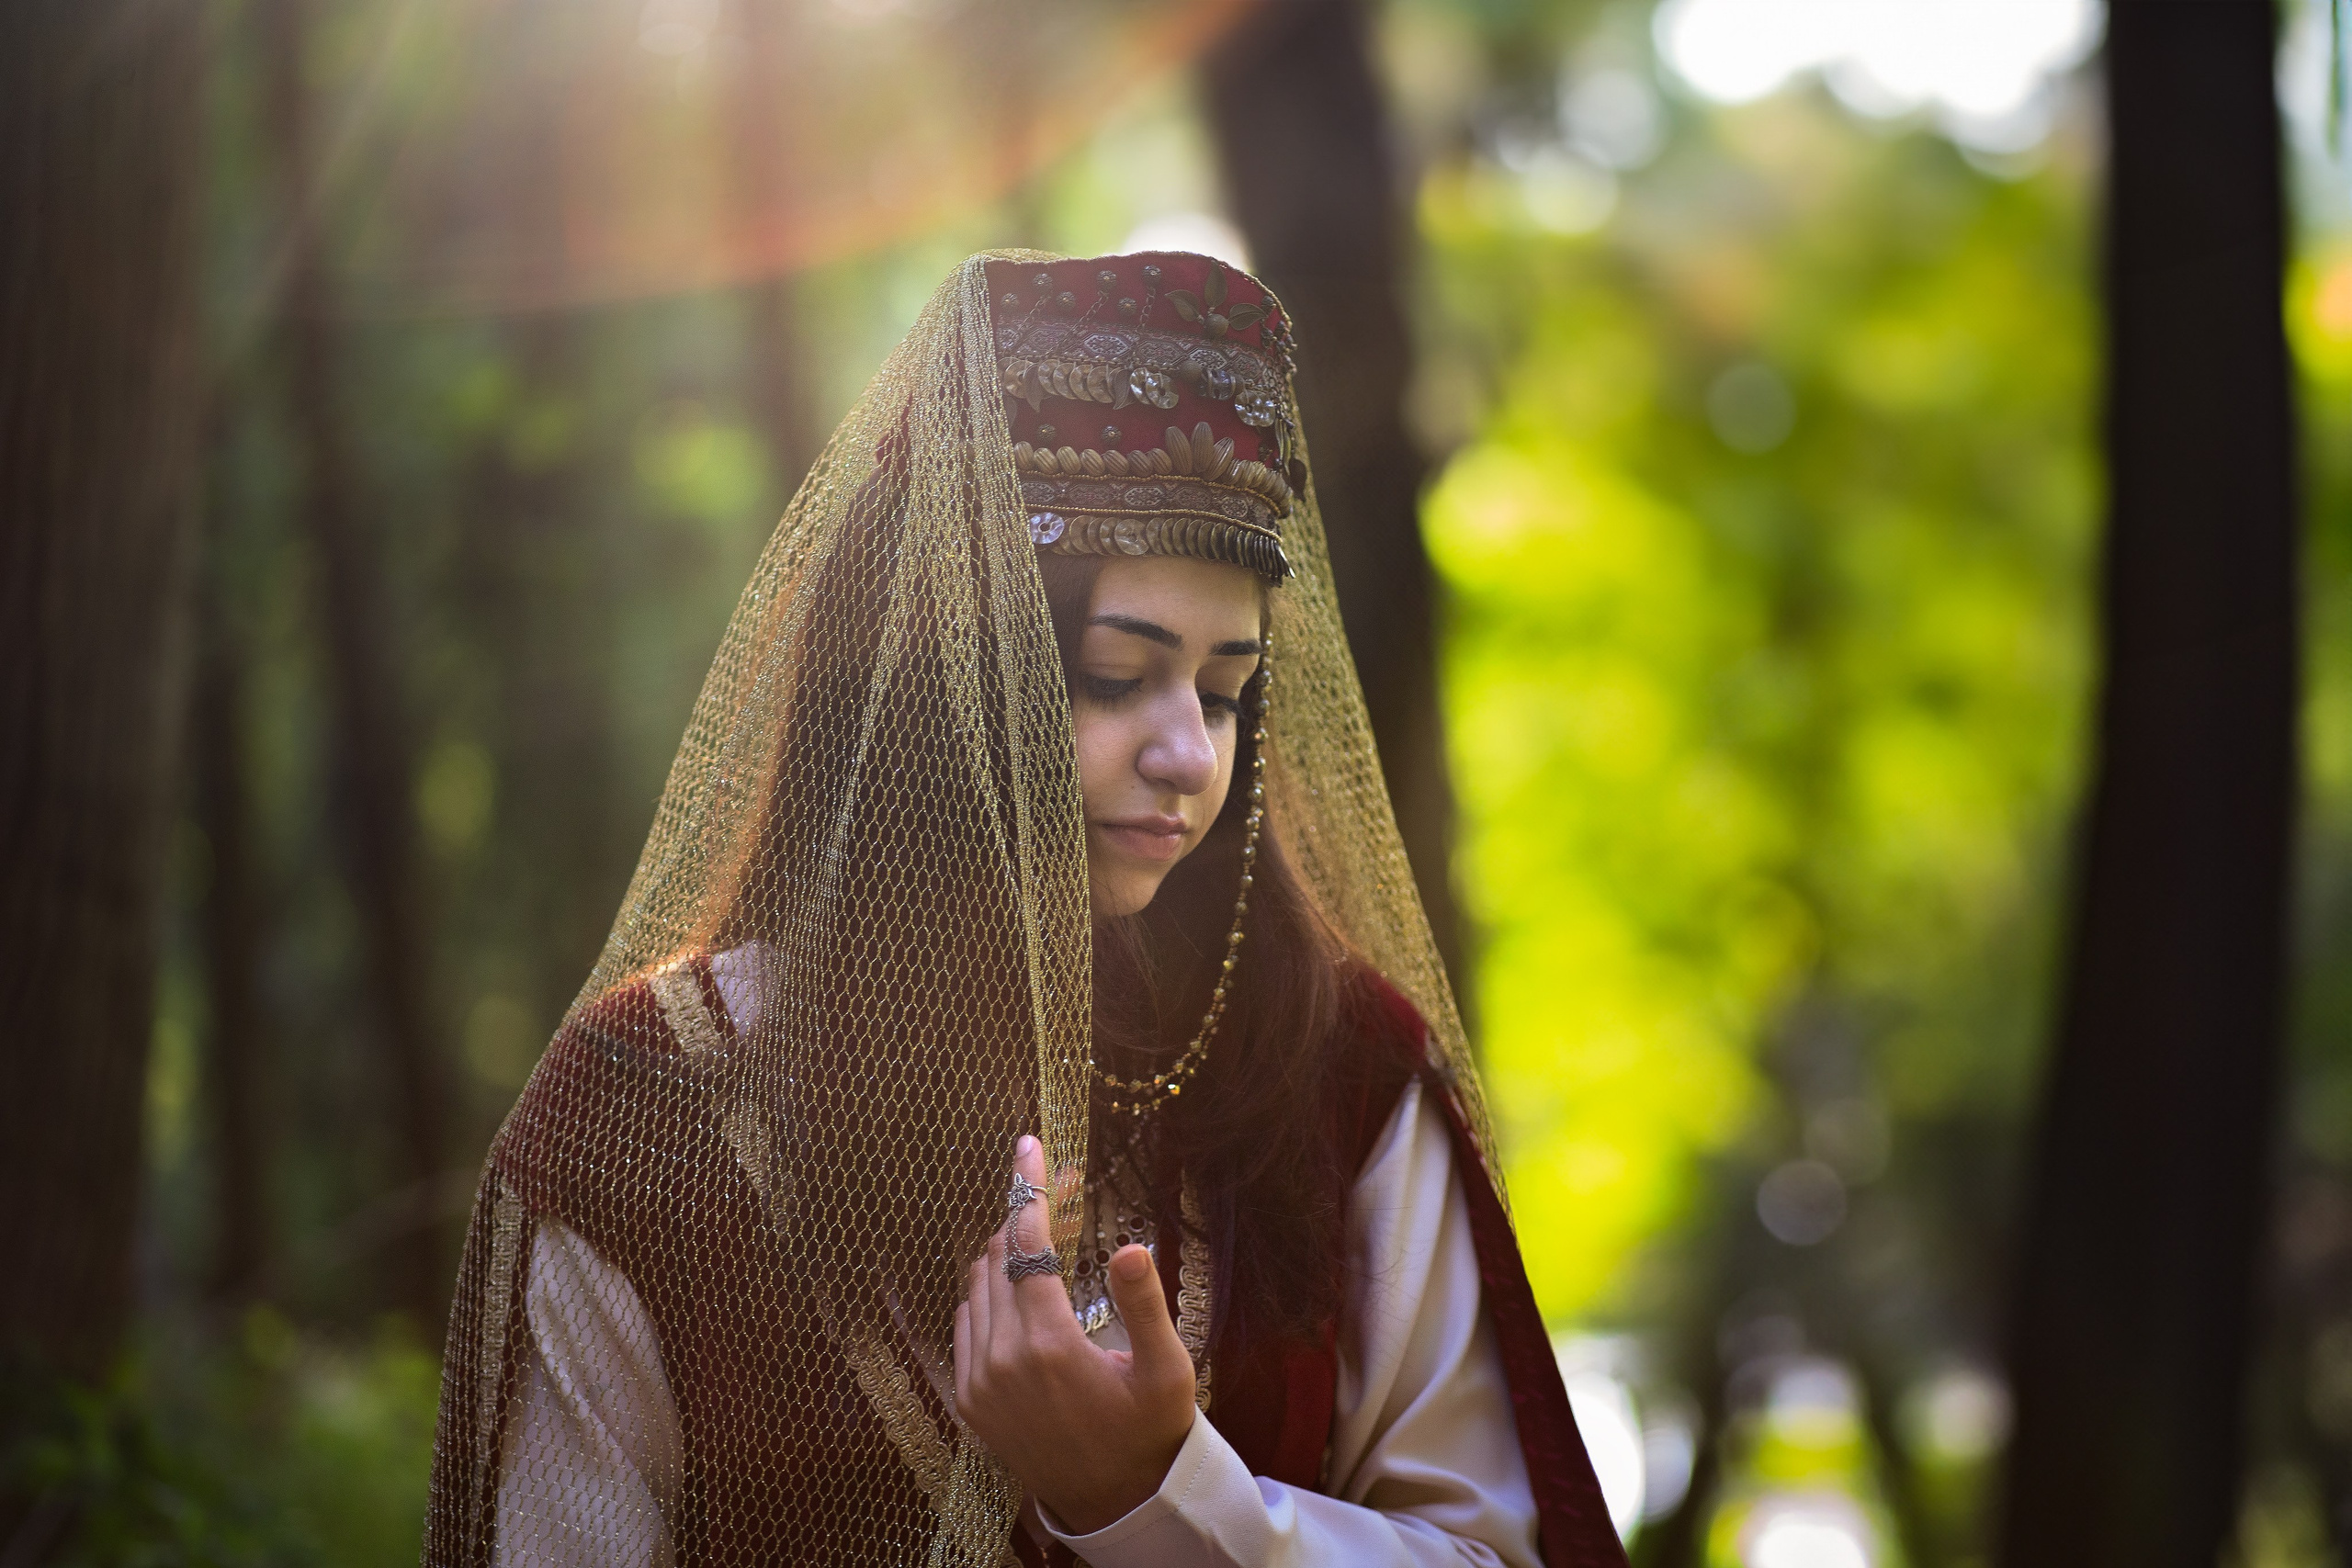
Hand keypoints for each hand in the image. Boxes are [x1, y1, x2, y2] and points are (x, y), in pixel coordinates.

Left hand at [954, 1135, 1197, 1534]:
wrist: (1114, 1502)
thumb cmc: (1149, 1431)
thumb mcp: (1167, 1370)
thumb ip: (1146, 1304)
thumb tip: (1130, 1246)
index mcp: (1047, 1346)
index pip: (1025, 1245)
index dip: (1028, 1190)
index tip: (1028, 1147)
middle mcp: (1000, 1360)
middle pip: (997, 1256)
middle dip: (1026, 1216)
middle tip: (1061, 1191)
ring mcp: (978, 1381)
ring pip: (976, 1285)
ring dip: (1005, 1253)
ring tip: (1046, 1240)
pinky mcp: (968, 1398)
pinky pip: (965, 1322)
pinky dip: (988, 1293)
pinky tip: (1021, 1290)